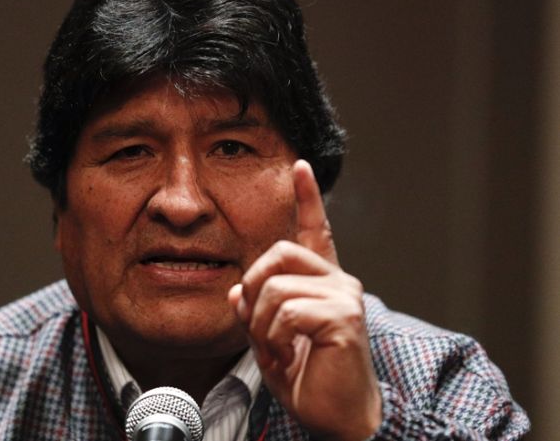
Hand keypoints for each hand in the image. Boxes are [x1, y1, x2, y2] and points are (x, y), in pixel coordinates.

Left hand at [228, 160, 381, 440]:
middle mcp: (338, 281)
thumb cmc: (308, 378)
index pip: (315, 230)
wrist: (337, 417)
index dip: (307, 197)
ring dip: (262, 325)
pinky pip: (285, 312)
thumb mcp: (270, 339)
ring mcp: (344, 296)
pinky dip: (275, 339)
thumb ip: (255, 310)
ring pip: (275, 286)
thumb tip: (238, 290)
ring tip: (278, 350)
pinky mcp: (343, 316)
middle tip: (260, 326)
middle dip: (254, 287)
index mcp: (321, 282)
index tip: (299, 166)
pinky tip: (290, 356)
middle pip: (279, 252)